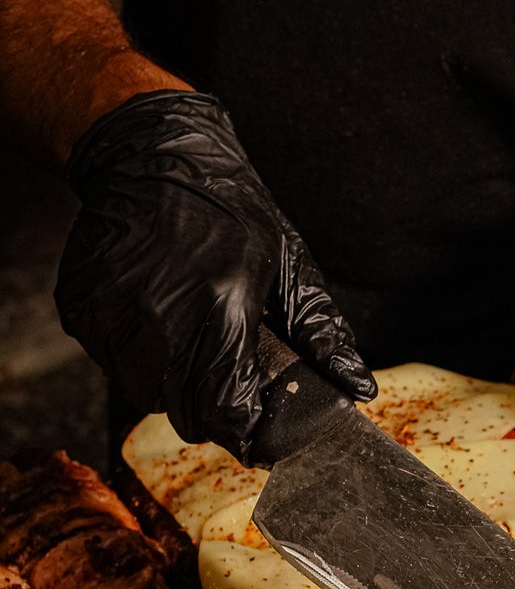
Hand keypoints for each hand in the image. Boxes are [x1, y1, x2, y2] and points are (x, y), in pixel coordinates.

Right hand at [55, 90, 374, 450]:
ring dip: (173, 390)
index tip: (258, 432)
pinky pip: (112, 366)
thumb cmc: (230, 209)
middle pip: (185, 413)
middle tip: (229, 394)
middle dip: (213, 415)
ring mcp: (114, 314)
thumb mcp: (290, 266)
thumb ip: (323, 334)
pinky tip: (157, 325)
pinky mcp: (81, 308)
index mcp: (221, 309)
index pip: (228, 409)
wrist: (152, 155)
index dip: (246, 431)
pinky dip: (137, 361)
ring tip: (193, 350)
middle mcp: (161, 317)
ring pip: (146, 395)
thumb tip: (359, 387)